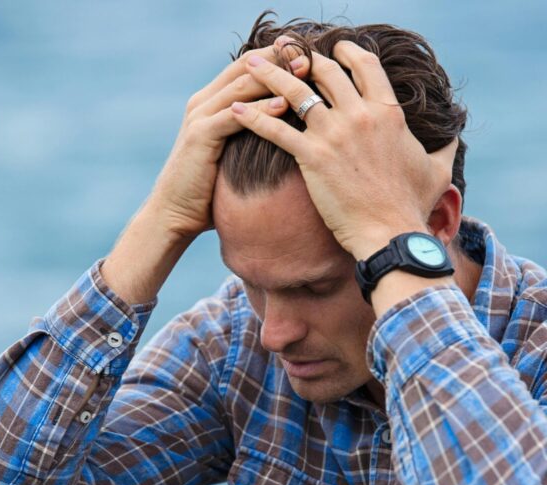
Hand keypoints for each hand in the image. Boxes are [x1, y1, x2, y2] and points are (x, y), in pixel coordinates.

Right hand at [148, 43, 306, 240]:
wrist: (174, 214)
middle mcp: (203, 102)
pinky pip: (235, 116)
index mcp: (210, 102)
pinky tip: (284, 105)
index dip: (277, 57)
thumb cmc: (207, 192)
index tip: (309, 56)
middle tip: (312, 57)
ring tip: (306, 74)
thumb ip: (249, 138)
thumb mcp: (231, 157)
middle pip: (246, 66)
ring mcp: (199, 116)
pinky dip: (260, 108)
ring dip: (275, 78)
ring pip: (242, 85)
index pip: (247, 66)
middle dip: (279, 60)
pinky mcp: (200, 136)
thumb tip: (284, 137)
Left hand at [230, 42, 457, 259]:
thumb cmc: (411, 206)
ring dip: (269, 74)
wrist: (390, 233)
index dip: (345, 52)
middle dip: (301, 57)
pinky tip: (234, 110)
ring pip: (295, 91)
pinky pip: (275, 129)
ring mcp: (334, 134)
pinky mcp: (312, 157)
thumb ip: (444, 148)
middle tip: (283, 51)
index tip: (332, 48)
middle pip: (325, 71)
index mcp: (388, 112)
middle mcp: (360, 114)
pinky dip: (252, 118)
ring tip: (250, 65)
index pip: (364, 65)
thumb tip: (454, 138)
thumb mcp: (436, 171)